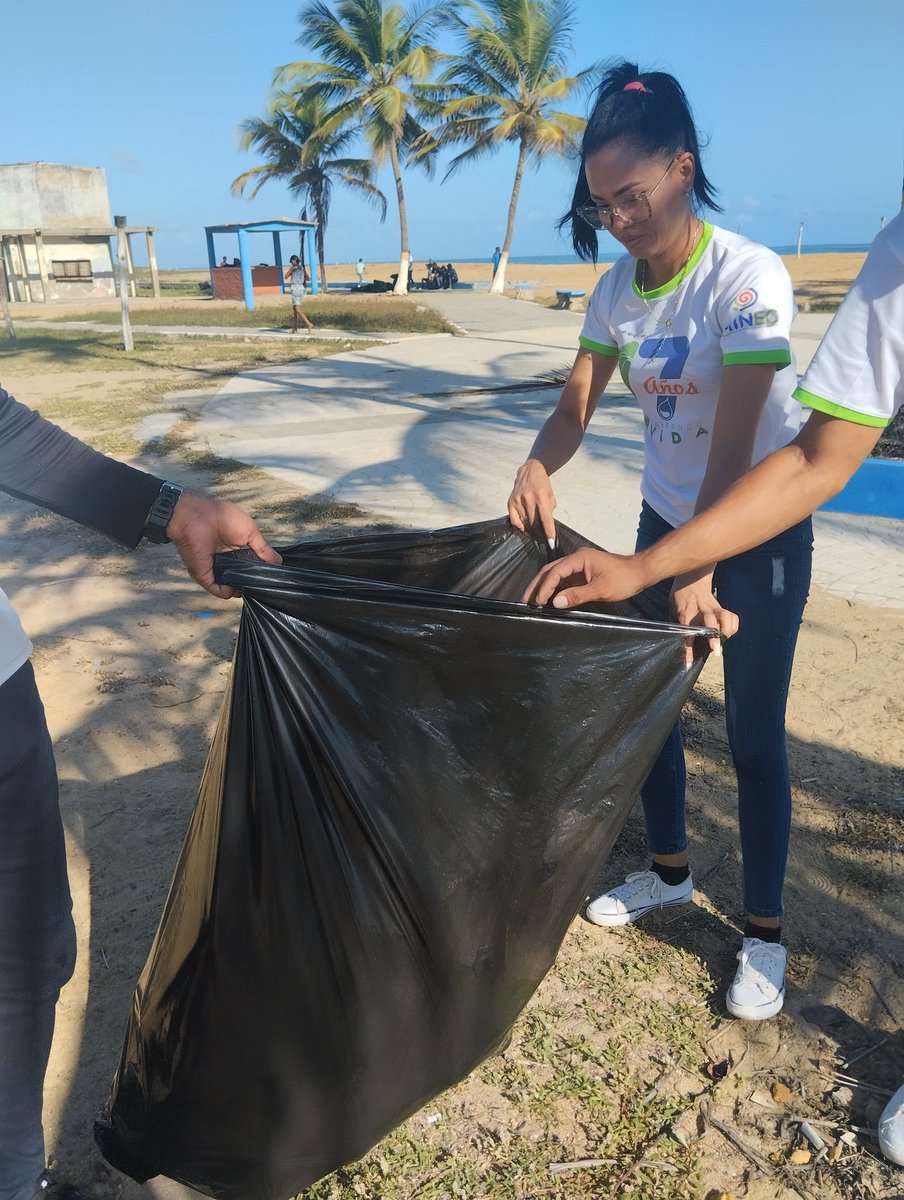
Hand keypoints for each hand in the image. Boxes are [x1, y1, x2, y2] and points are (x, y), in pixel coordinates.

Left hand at [165, 492, 281, 599]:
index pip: (251, 567)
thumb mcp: (250, 531)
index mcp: (237, 551)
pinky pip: (217, 590)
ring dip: (240, 590)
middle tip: (262, 586)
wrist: (199, 516)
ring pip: (230, 587)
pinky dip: (226, 593)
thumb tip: (278, 563)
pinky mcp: (205, 575)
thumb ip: (264, 549)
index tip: (271, 578)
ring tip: (249, 588)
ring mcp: (215, 570)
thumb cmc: (223, 518)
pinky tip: (234, 589)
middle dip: (251, 584)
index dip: (260, 573)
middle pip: (242, 579)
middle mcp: (227, 562)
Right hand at [507, 460, 556, 545]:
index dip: (549, 532)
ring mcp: (518, 501)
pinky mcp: (511, 502)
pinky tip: (524, 526)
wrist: (530, 471)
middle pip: (534, 523)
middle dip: (540, 533)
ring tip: (535, 531)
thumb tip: (546, 526)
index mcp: (541, 497)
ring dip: (531, 529)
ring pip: (525, 522)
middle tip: (543, 537)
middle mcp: (528, 499)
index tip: (551, 543)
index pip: (546, 519)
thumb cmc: (542, 485)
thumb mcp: (551, 496)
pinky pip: (514, 520)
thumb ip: (548, 511)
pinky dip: (520, 526)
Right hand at [521, 547, 648, 606]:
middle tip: (524, 601)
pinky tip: (548, 600)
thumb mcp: (601, 589)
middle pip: (550, 571)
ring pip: (555, 576)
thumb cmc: (623, 580)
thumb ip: (577, 595)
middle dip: (536, 586)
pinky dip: (554, 590)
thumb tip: (555, 602)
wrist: (640, 573)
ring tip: (532, 602)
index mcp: (579, 558)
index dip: (544, 587)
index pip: (555, 572)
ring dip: (543, 588)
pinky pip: (564, 580)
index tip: (538, 602)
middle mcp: (576, 559)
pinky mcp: (582, 573)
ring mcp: (578, 566)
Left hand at [670, 570, 739, 665]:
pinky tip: (728, 633)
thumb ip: (674, 624)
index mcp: (686, 613)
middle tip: (716, 650)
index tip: (689, 662)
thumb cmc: (679, 596)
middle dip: (714, 637)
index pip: (687, 633)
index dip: (689, 649)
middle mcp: (701, 611)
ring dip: (727, 631)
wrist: (692, 577)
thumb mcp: (671, 608)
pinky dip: (732, 626)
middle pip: (710, 623)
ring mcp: (713, 608)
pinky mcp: (721, 606)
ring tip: (724, 641)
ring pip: (725, 618)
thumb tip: (674, 642)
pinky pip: (732, 617)